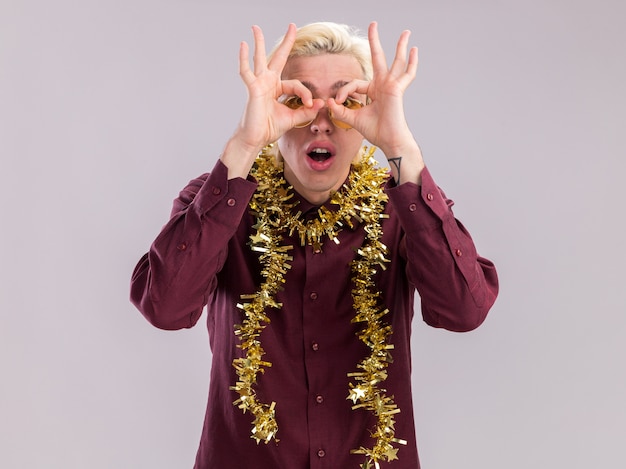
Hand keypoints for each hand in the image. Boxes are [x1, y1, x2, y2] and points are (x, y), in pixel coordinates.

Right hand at [234, 24, 324, 151]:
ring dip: (259, 42)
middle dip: (287, 42)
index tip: (310, 105)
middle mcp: (268, 83)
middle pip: (278, 58)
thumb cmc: (269, 128)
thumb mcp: (293, 119)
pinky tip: (243, 45)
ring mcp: (259, 84)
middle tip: (292, 26)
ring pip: (260, 59)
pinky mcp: (252, 89)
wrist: (256, 139)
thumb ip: (306, 112)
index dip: (305, 93)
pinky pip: (246, 71)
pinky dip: (244, 58)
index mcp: (277, 89)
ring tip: (255, 27)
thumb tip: (322, 104)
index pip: (296, 84)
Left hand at [328, 22, 422, 174]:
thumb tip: (329, 102)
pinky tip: (415, 50)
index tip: (338, 103)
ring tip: (406, 32)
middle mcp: (383, 85)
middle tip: (373, 24)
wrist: (388, 140)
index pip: (354, 84)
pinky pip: (407, 74)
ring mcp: (391, 85)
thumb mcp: (353, 119)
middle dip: (374, 41)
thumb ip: (340, 111)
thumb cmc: (375, 131)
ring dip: (400, 46)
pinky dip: (412, 62)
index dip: (344, 92)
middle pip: (378, 58)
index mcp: (373, 91)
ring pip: (396, 61)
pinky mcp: (397, 89)